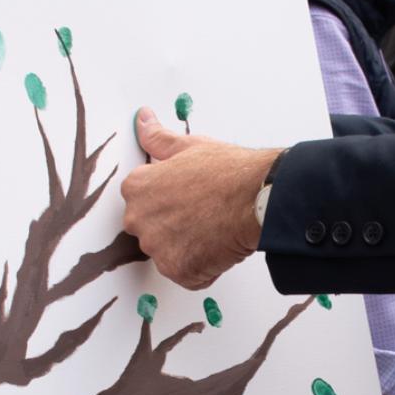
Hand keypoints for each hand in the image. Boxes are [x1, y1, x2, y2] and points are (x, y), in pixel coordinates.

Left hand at [120, 109, 277, 289]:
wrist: (258, 197)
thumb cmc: (228, 172)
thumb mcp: (189, 146)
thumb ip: (158, 138)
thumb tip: (143, 120)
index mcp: (136, 188)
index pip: (141, 200)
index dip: (168, 199)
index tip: (186, 197)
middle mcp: (138, 219)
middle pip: (151, 229)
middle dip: (173, 225)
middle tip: (202, 213)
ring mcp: (157, 247)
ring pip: (168, 253)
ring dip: (188, 247)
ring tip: (213, 228)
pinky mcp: (178, 270)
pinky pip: (186, 274)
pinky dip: (202, 267)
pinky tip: (218, 246)